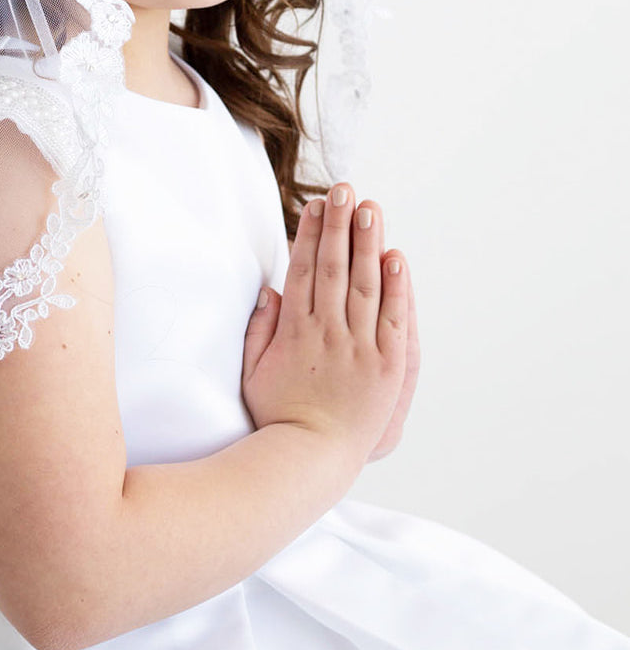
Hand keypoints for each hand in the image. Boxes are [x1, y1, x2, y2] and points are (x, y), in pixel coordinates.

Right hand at [241, 184, 408, 468]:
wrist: (309, 459)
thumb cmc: (276, 417)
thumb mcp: (252, 371)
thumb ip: (259, 329)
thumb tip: (270, 291)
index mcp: (295, 331)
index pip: (304, 270)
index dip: (310, 234)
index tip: (315, 204)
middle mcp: (328, 332)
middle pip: (335, 267)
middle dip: (339, 225)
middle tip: (344, 190)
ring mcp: (359, 348)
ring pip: (364, 285)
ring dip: (368, 243)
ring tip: (370, 208)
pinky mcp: (386, 365)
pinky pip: (393, 318)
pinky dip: (396, 286)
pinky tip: (396, 256)